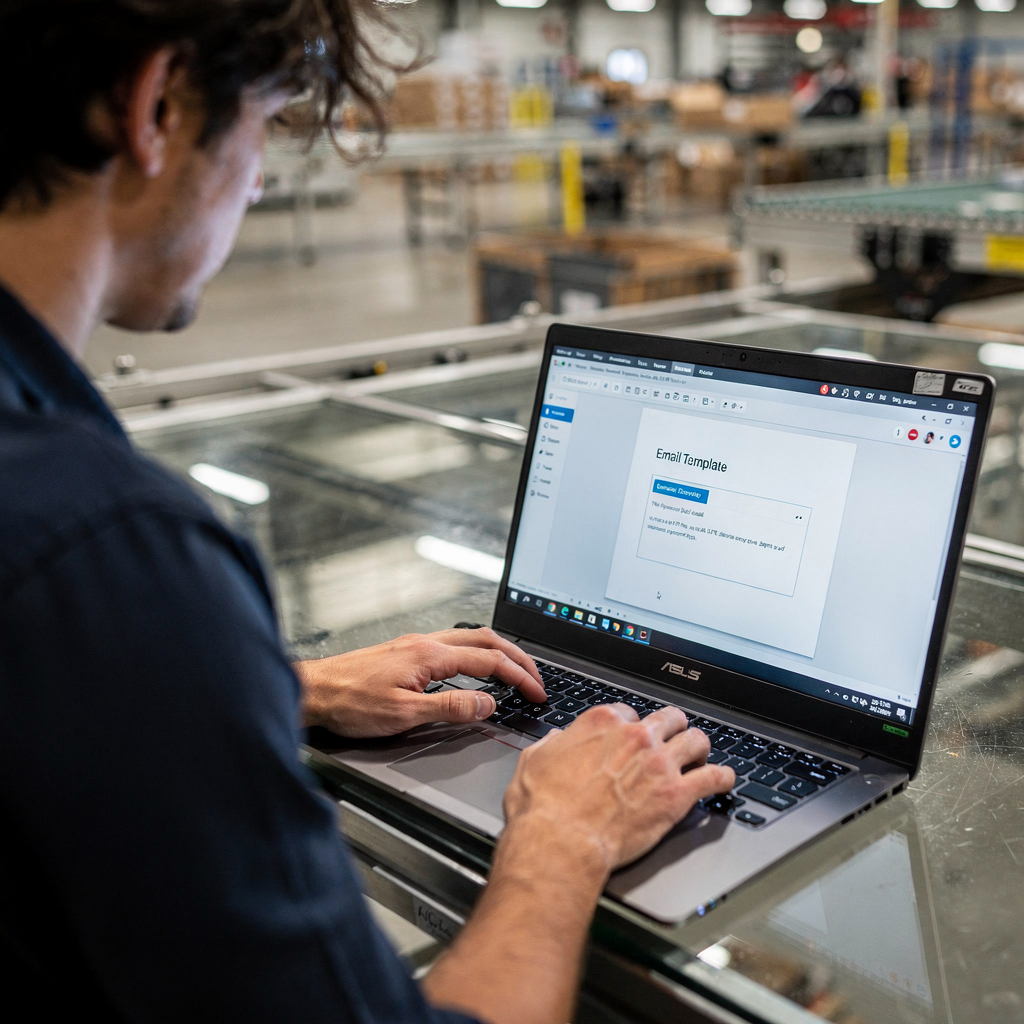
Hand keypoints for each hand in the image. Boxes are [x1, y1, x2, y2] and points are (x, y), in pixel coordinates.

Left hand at [295, 628, 545, 737]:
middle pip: (486, 640)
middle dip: (518, 658)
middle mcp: (425, 643)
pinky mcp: (406, 652)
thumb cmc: (349, 703)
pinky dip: (477, 653)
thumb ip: (450, 708)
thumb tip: (488, 705)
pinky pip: (454, 644)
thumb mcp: (403, 714)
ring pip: (471, 638)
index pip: (489, 662)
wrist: (313, 692)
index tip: (537, 693)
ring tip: (516, 670)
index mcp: (430, 655)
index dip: (519, 678)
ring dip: (499, 652)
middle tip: (537, 679)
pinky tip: (476, 669)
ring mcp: (415, 644)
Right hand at [503, 704, 734, 871]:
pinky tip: (723, 780)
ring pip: (696, 740)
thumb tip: (560, 740)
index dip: (631, 726)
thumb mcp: (535, 760)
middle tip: (671, 739)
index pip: (629, 713)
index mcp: (603, 723)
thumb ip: (554, 744)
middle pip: (669, 719)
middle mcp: (636, 737)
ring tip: (700, 755)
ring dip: (699, 747)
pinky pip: (713, 778)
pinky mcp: (676, 795)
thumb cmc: (543, 807)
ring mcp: (660, 764)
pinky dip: (722, 778)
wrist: (562, 841)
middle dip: (671, 728)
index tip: (632, 737)